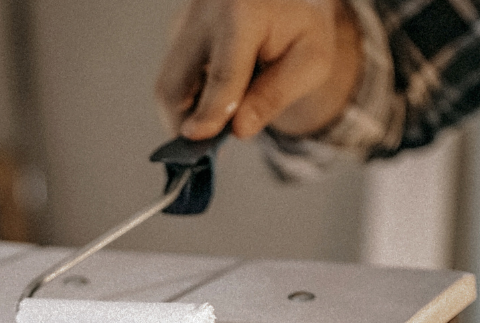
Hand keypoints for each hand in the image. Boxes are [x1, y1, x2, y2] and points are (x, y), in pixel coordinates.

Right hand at [154, 0, 362, 140]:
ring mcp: (185, 22)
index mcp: (243, 13)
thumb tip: (239, 130)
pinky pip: (174, 77)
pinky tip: (213, 106)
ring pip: (168, 84)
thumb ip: (276, 95)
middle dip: (184, 124)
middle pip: (177, 83)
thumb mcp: (311, 62)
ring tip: (214, 130)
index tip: (199, 139)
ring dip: (185, 116)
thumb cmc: (303, 28)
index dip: (212, 112)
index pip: (223, 74)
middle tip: (204, 152)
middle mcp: (205, 13)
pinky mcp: (177, 33)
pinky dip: (189, 101)